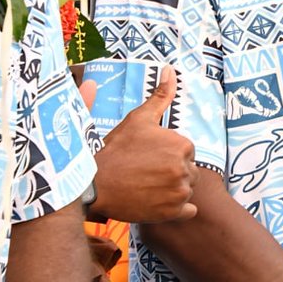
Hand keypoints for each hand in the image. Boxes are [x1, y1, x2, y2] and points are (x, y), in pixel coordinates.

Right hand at [90, 66, 198, 222]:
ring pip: (186, 189)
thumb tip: (170, 70)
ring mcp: (179, 193)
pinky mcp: (172, 213)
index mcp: (183, 145)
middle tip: (146, 173)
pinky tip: (158, 201)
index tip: (149, 158)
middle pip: (188, 171)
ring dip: (173, 190)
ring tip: (148, 186)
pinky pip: (188, 210)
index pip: (186, 152)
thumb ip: (160, 95)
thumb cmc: (116, 149)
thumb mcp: (139, 119)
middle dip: (172, 172)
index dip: (168, 155)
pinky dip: (177, 209)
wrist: (93, 184)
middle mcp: (185, 169)